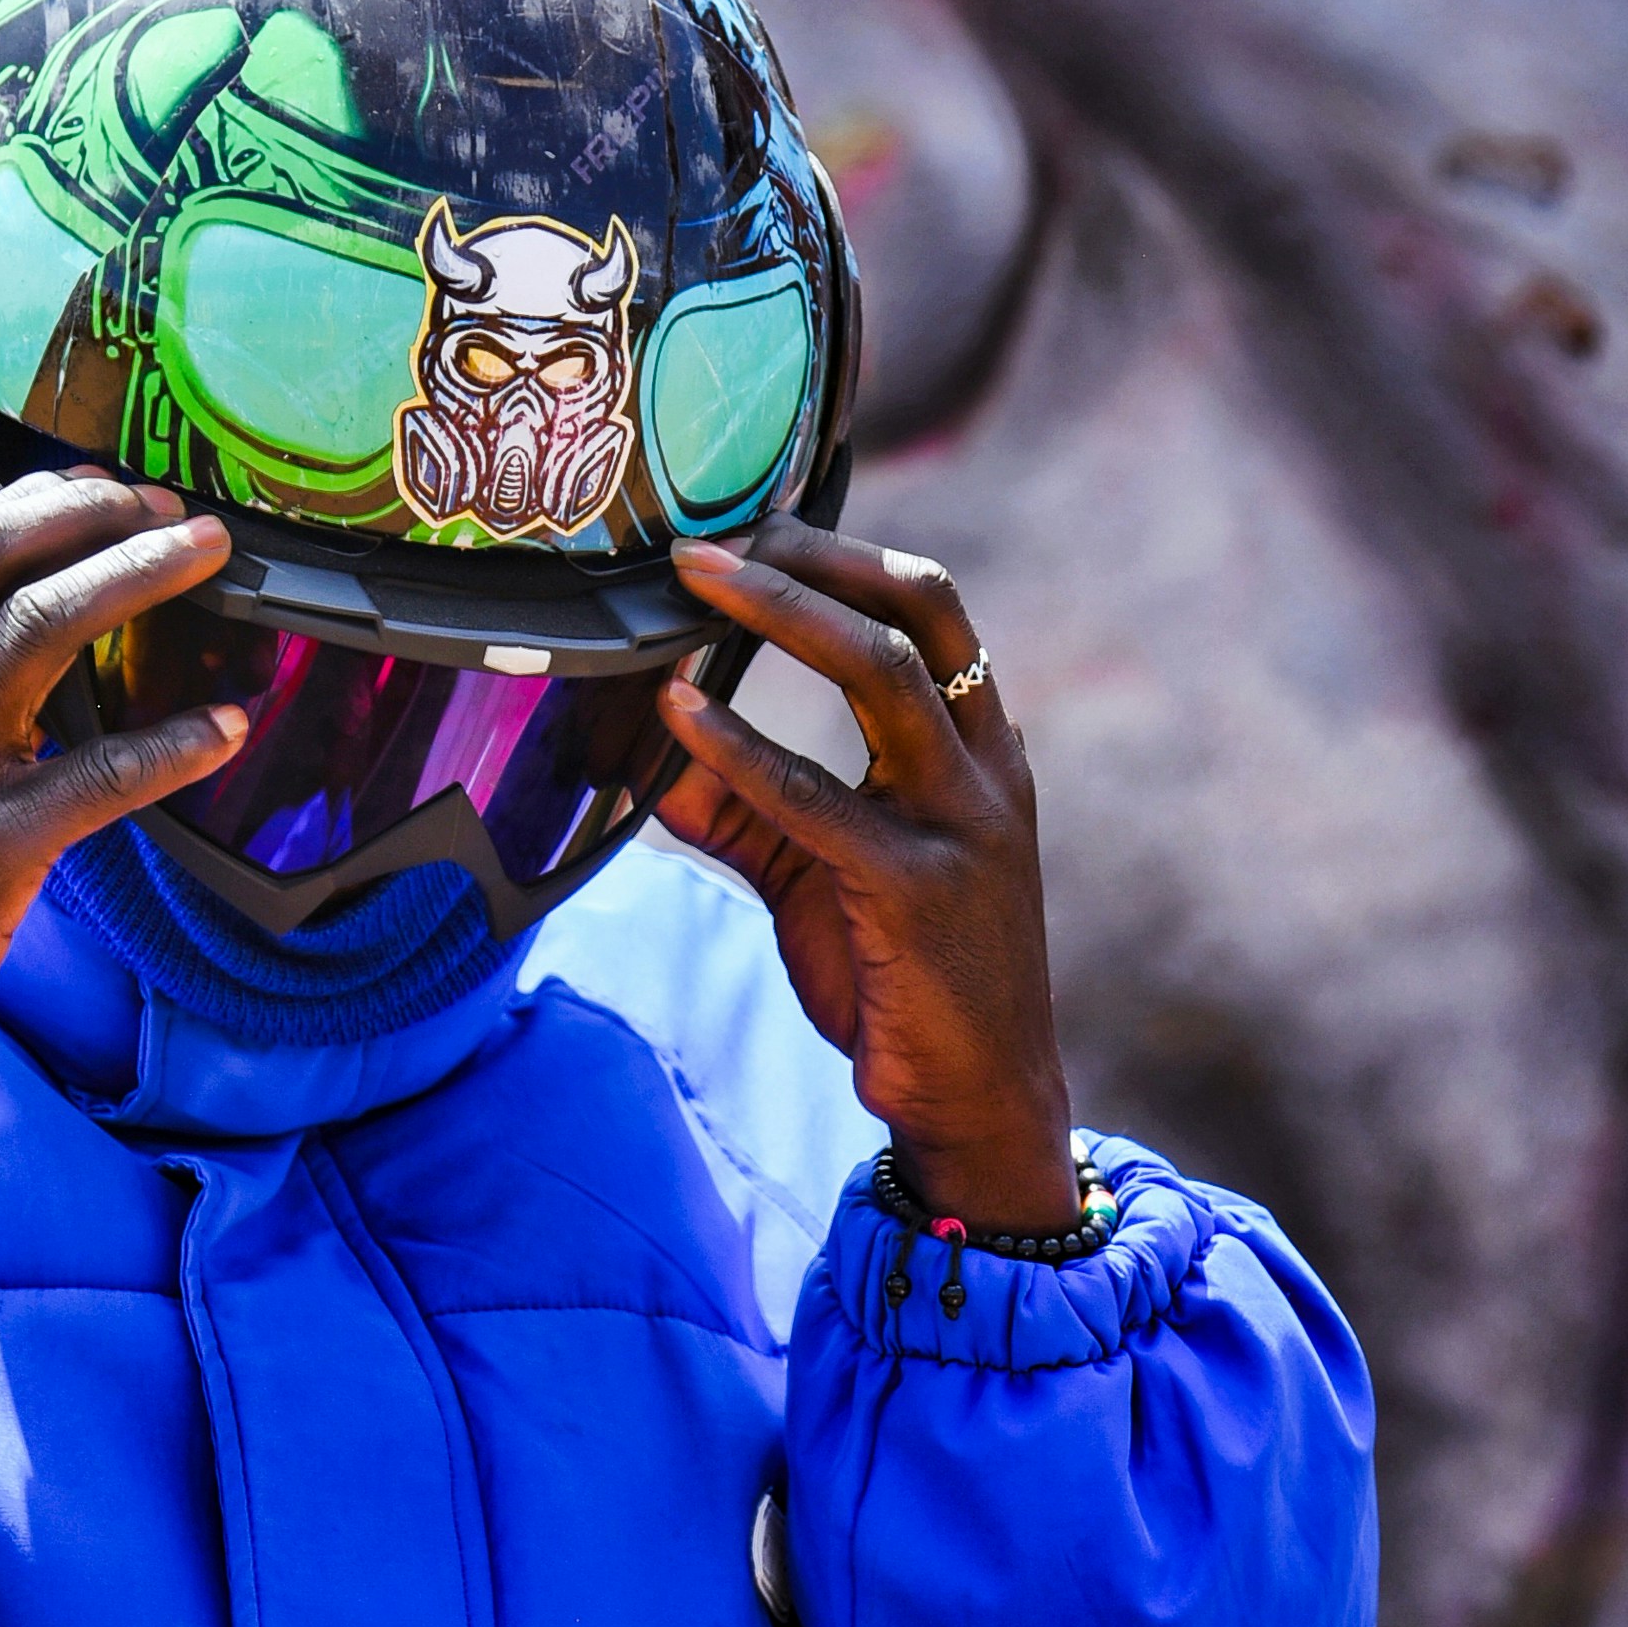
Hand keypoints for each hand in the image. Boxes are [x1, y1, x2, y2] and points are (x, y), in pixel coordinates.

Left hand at [658, 523, 1077, 1233]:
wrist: (978, 1102)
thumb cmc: (903, 978)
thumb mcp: (819, 872)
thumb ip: (743, 806)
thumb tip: (642, 743)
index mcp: (979, 753)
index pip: (932, 613)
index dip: (848, 557)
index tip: (759, 524)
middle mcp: (985, 771)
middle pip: (918, 614)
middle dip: (815, 560)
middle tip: (716, 536)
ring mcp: (961, 826)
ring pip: (884, 675)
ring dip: (782, 612)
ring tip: (695, 580)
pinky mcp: (915, 891)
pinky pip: (816, 797)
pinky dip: (740, 745)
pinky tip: (676, 713)